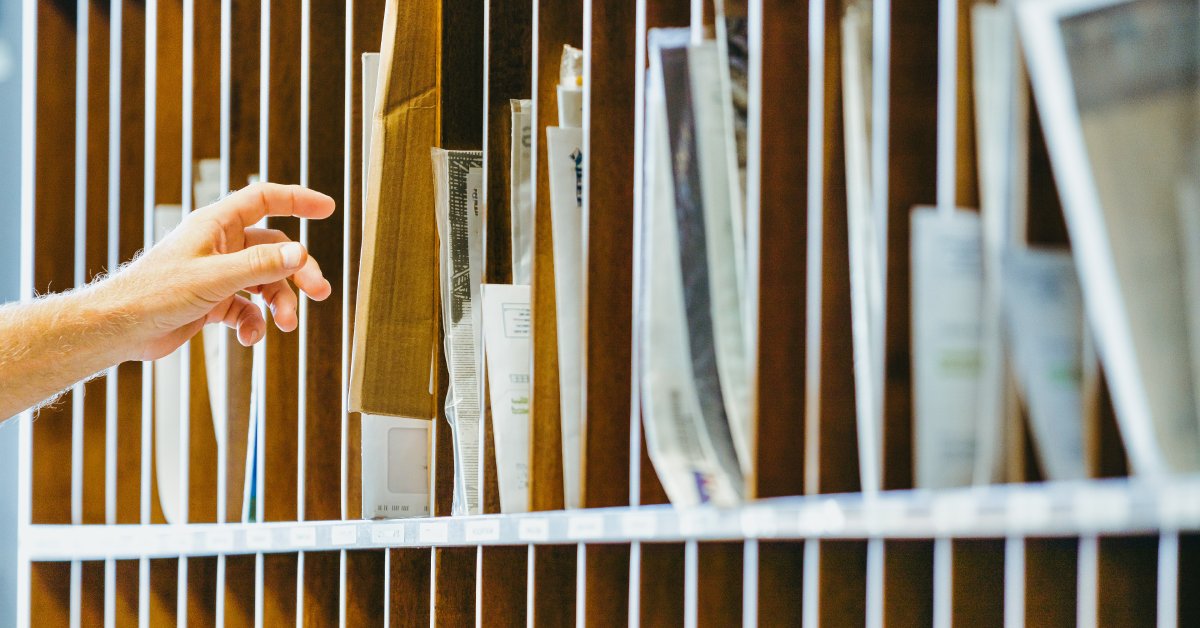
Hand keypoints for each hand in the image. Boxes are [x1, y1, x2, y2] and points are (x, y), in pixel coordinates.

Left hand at [105, 182, 335, 360]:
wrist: (119, 329)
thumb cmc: (156, 293)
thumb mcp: (215, 277)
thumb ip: (261, 264)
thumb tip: (302, 253)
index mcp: (216, 225)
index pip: (264, 200)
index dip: (297, 200)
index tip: (328, 208)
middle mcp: (220, 245)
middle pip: (275, 249)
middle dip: (298, 271)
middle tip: (320, 293)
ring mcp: (217, 274)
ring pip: (265, 282)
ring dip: (279, 303)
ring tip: (285, 325)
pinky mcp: (212, 302)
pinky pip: (247, 309)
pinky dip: (254, 323)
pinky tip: (251, 338)